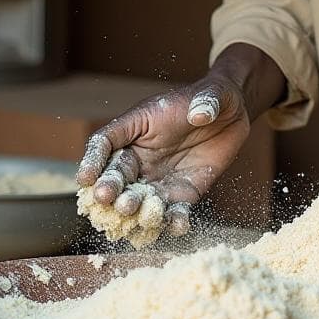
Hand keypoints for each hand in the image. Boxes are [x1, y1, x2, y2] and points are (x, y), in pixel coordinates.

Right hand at [76, 74, 253, 236]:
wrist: (232, 114)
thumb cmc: (211, 99)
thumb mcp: (211, 93)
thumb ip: (205, 101)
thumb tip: (201, 113)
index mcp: (136, 128)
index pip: (106, 142)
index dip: (94, 159)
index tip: (85, 178)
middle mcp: (143, 156)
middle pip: (118, 174)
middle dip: (110, 188)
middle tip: (108, 198)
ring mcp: (160, 177)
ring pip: (140, 198)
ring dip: (135, 208)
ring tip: (134, 212)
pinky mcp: (183, 193)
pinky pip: (173, 211)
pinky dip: (173, 221)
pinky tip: (176, 225)